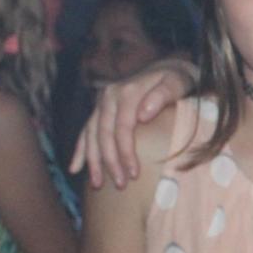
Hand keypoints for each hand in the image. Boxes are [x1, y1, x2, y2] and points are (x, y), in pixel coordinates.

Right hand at [71, 56, 199, 188]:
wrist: (170, 67)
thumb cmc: (178, 79)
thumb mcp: (178, 82)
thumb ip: (163, 95)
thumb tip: (143, 115)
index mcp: (127, 91)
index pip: (122, 127)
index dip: (125, 152)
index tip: (133, 174)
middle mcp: (109, 95)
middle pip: (104, 133)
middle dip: (110, 162)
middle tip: (120, 185)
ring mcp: (102, 102)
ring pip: (91, 134)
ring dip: (93, 161)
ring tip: (97, 184)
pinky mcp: (101, 109)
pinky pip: (86, 131)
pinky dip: (80, 150)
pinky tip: (75, 168)